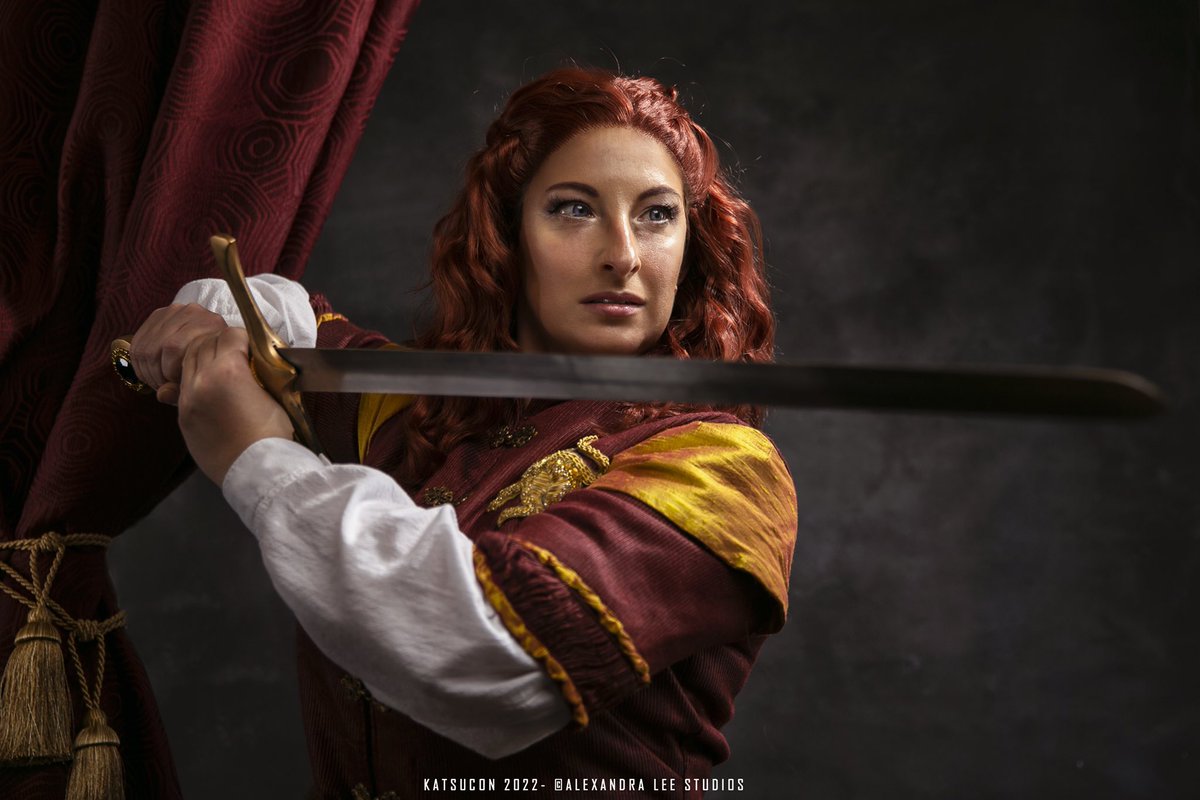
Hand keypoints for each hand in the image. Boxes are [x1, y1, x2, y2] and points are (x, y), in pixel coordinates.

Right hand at [130, 304, 228, 404]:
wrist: (214, 348)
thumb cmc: (212, 368)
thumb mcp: (205, 380)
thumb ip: (185, 389)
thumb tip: (163, 393)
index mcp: (210, 324)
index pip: (174, 347)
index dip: (169, 372)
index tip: (175, 385)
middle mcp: (192, 312)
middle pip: (159, 346)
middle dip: (158, 373)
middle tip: (165, 386)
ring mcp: (174, 311)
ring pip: (146, 346)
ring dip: (148, 371)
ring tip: (160, 381)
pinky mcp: (158, 316)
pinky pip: (138, 343)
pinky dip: (140, 363)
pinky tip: (151, 373)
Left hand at [177, 327, 294, 484]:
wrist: (257, 472)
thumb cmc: (274, 436)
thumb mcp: (276, 396)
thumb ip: (258, 372)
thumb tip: (251, 359)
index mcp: (227, 372)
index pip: (229, 335)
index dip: (244, 338)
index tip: (254, 349)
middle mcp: (201, 381)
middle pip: (203, 344)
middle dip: (220, 344)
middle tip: (238, 355)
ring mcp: (187, 400)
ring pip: (187, 362)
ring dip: (204, 359)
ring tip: (223, 370)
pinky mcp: (182, 417)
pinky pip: (182, 386)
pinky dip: (196, 380)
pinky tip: (213, 390)